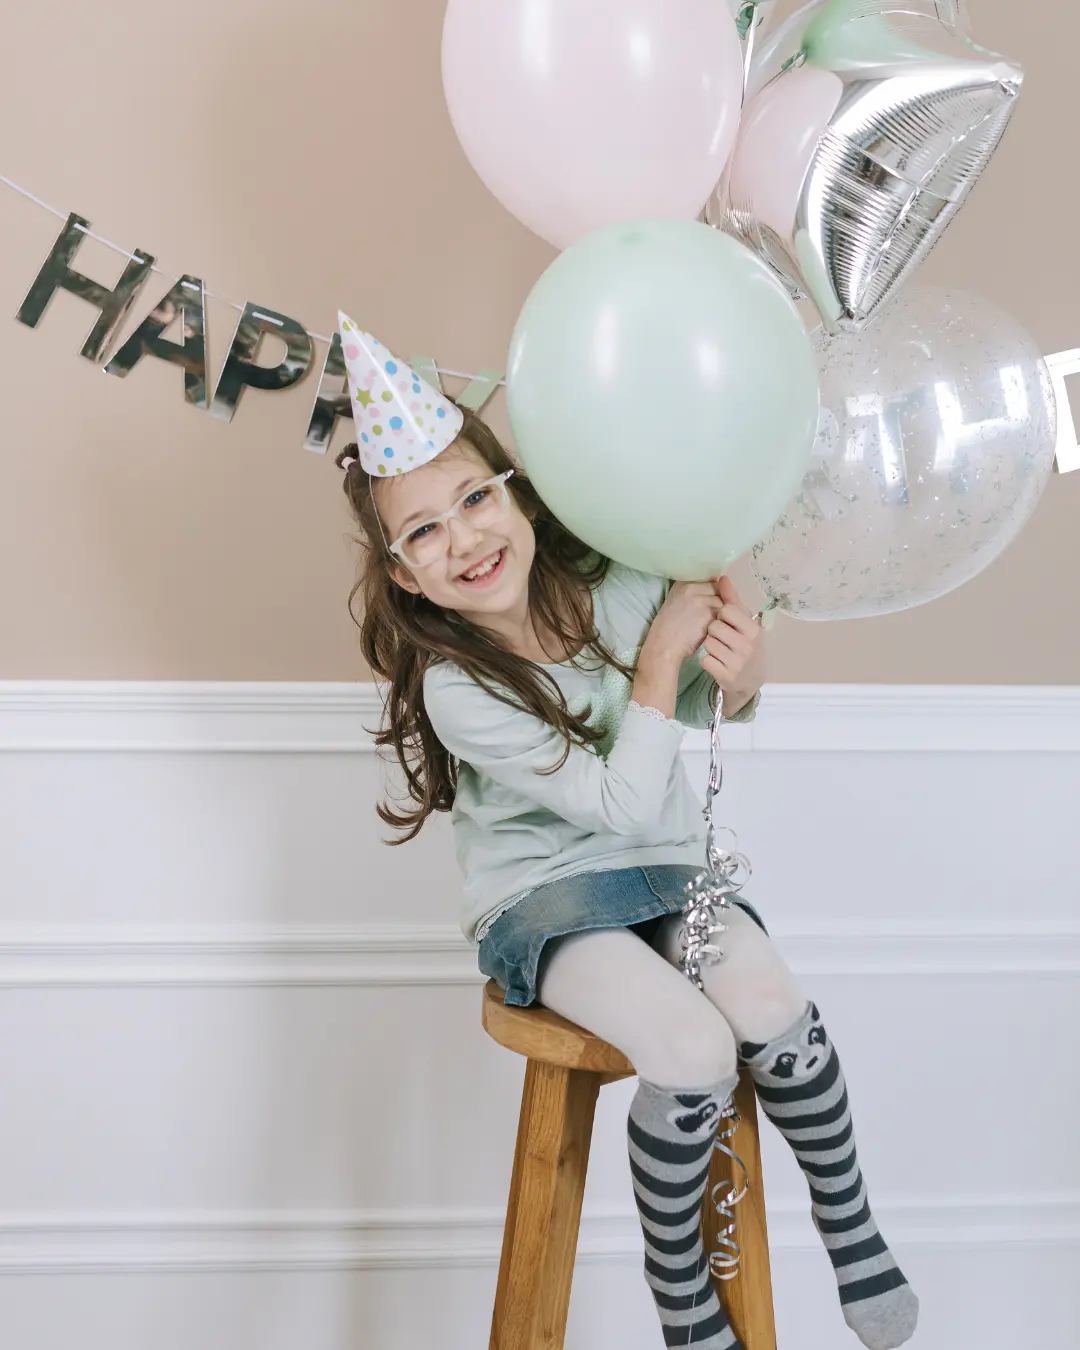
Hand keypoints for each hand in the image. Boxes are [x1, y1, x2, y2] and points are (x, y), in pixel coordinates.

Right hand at [640, 581, 723, 669]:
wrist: (664, 645)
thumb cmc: (670, 626)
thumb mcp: (676, 600)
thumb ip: (694, 591)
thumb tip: (717, 582)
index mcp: (683, 583)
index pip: (710, 578)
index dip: (713, 590)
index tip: (709, 601)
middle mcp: (691, 587)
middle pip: (718, 588)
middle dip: (719, 600)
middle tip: (710, 614)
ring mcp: (701, 600)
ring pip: (723, 601)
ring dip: (722, 611)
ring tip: (712, 622)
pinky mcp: (709, 614)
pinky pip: (725, 614)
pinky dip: (722, 621)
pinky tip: (712, 628)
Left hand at [702, 576, 766, 715]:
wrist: (752, 679)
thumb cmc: (746, 643)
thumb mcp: (745, 622)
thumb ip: (732, 600)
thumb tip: (722, 577)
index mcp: (753, 629)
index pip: (726, 610)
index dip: (722, 615)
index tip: (727, 621)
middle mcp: (747, 646)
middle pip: (714, 626)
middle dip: (714, 631)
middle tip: (723, 638)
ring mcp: (737, 663)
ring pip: (707, 643)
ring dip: (709, 645)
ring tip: (720, 649)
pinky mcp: (725, 676)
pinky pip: (705, 660)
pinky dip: (707, 660)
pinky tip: (717, 661)